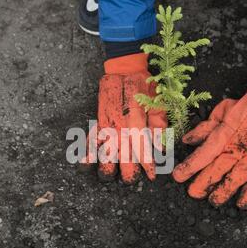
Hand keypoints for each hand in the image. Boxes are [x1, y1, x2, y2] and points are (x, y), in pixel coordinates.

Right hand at [81, 53, 166, 183]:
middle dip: (126, 173)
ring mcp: (106, 125)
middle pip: (122, 158)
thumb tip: (161, 149)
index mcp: (136, 122)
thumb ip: (159, 125)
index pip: (142, 149)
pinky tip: (86, 163)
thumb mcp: (159, 102)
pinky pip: (90, 139)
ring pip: (103, 153)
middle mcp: (120, 126)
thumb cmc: (144, 85)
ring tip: (111, 176)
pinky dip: (86, 152)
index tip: (151, 177)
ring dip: (106, 168)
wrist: (124, 68)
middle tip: (132, 179)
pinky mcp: (97, 121)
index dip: (147, 165)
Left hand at [173, 86, 246, 208]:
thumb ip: (205, 127)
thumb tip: (188, 140)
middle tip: (193, 193)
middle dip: (203, 184)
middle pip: (217, 170)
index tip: (178, 176)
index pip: (204, 154)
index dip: (190, 167)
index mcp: (226, 134)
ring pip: (236, 179)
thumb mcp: (224, 110)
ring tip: (214, 201)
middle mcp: (240, 147)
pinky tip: (243, 203)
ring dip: (223, 192)